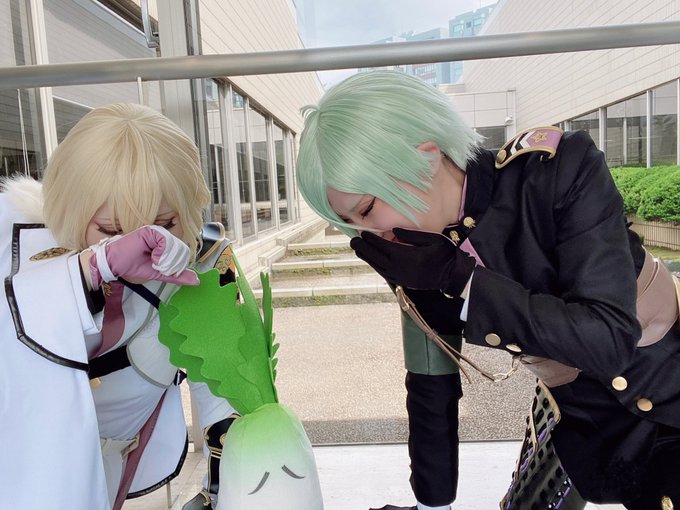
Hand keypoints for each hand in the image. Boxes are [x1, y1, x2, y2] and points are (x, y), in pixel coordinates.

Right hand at [88, 225, 198, 288]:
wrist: (116, 264)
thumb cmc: (134, 266)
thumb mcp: (160, 273)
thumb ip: (177, 276)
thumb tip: (196, 281)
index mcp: (168, 245)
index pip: (184, 254)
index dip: (176, 266)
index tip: (162, 269)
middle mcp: (165, 236)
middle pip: (183, 251)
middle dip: (171, 264)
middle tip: (157, 266)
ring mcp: (159, 232)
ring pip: (176, 247)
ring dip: (165, 260)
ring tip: (153, 261)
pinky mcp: (152, 230)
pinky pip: (167, 243)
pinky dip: (160, 254)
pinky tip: (151, 255)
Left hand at [350, 227, 475, 296]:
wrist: (452, 275)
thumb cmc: (444, 254)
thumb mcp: (431, 239)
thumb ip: (411, 235)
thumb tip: (394, 231)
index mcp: (406, 256)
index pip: (382, 246)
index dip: (371, 239)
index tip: (362, 232)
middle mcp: (400, 268)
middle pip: (375, 257)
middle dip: (363, 248)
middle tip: (353, 241)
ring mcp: (400, 277)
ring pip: (377, 267)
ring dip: (367, 257)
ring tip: (358, 249)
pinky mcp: (402, 282)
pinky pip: (384, 273)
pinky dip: (375, 265)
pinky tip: (372, 260)